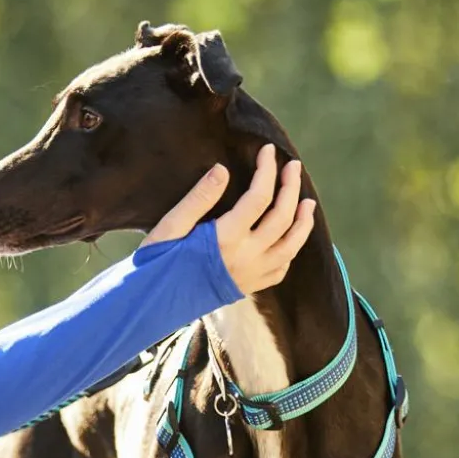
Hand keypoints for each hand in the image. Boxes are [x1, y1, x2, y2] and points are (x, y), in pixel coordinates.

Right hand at [144, 145, 316, 294]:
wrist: (151, 306)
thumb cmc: (156, 264)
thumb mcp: (170, 227)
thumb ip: (198, 198)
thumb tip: (223, 169)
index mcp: (225, 239)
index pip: (259, 197)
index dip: (267, 170)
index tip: (267, 151)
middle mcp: (245, 257)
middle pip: (282, 217)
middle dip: (291, 188)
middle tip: (293, 166)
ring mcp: (250, 275)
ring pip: (290, 246)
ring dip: (303, 223)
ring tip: (307, 203)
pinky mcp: (247, 288)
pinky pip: (280, 270)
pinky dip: (290, 251)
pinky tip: (289, 239)